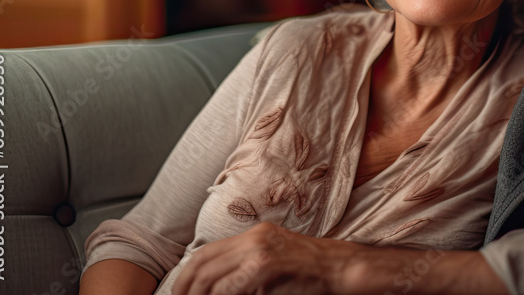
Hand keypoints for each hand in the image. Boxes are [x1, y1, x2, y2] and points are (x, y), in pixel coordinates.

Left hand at [171, 222, 349, 294]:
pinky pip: (229, 288)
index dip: (186, 277)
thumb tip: (216, 287)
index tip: (180, 294)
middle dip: (185, 288)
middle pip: (202, 262)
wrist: (342, 267)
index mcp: (255, 234)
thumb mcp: (276, 260)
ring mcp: (259, 251)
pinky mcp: (265, 267)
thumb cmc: (312, 272)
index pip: (206, 252)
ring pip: (210, 276)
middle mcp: (254, 238)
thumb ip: (248, 268)